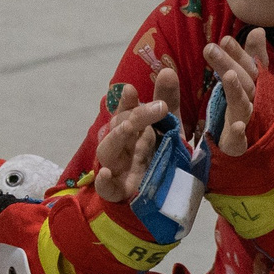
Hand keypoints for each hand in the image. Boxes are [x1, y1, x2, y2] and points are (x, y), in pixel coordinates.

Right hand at [91, 66, 180, 204]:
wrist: (165, 204)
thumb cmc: (161, 163)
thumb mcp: (170, 132)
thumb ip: (168, 103)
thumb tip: (167, 69)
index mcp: (133, 132)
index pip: (125, 113)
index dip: (127, 102)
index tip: (132, 90)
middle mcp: (122, 148)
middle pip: (119, 128)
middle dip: (135, 116)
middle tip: (159, 108)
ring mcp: (118, 170)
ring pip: (107, 151)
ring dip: (117, 137)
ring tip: (129, 127)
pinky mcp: (118, 193)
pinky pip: (105, 188)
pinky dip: (103, 181)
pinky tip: (106, 173)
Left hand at [201, 28, 268, 155]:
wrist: (251, 153)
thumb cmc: (247, 112)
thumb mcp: (247, 83)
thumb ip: (251, 58)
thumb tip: (259, 30)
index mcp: (253, 89)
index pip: (249, 67)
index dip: (239, 54)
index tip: (224, 39)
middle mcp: (254, 103)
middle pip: (245, 82)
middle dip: (230, 64)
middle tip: (210, 48)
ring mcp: (249, 124)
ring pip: (243, 105)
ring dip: (237, 90)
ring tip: (227, 75)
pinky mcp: (241, 146)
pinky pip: (242, 141)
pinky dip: (240, 134)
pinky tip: (237, 127)